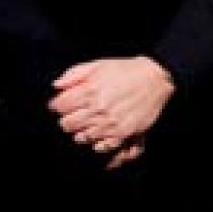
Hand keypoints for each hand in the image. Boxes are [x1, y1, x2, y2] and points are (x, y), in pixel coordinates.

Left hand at [49, 56, 174, 165]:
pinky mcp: (123, 132)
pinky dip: (96, 142)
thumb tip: (56, 86)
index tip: (63, 104)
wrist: (156, 78)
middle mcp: (98, 108)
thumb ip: (74, 74)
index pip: (59, 106)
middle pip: (67, 124)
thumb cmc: (126, 70)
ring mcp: (110, 122)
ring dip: (81, 131)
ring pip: (81, 137)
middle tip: (76, 114)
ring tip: (90, 122)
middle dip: (68, 119)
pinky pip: (100, 146)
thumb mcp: (98, 65)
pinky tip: (100, 133)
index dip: (59, 105)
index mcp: (89, 89)